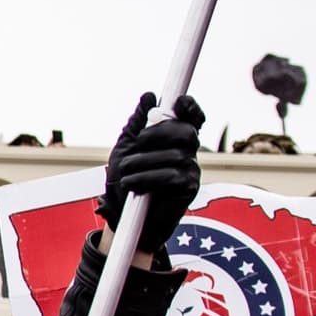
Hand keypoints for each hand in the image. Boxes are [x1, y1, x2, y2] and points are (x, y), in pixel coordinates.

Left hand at [97, 92, 204, 261]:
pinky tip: (134, 186)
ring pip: (174, 155)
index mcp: (173, 140)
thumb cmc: (124, 182)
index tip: (177, 103)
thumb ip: (137, 124)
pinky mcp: (189, 189)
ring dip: (141, 163)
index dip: (189, 106)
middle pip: (185, 131)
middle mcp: (187, 152)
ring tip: (126, 175)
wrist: (122, 218)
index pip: (192, 117)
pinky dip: (146, 178)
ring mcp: (190, 171)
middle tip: (136, 146)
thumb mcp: (125, 148)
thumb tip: (149, 96)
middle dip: (156, 135)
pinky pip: (172, 176)